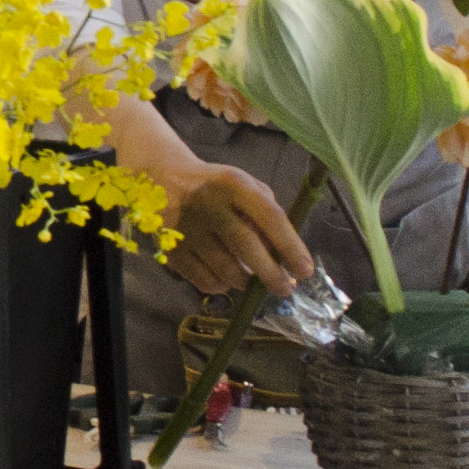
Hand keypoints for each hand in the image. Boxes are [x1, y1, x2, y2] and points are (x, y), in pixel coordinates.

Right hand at [162, 161, 318, 299]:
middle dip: (271, 273)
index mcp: (233, 185)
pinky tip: (227, 278)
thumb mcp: (244, 186)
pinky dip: (222, 286)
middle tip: (286, 288)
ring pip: (225, 269)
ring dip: (247, 283)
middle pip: (245, 245)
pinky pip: (204, 280)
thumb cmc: (216, 187)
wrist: (163, 180)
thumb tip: (282, 254)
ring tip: (256, 283)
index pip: (269, 216)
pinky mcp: (172, 250)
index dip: (291, 246)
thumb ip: (267, 214)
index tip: (305, 270)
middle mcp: (209, 205)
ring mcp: (187, 229)